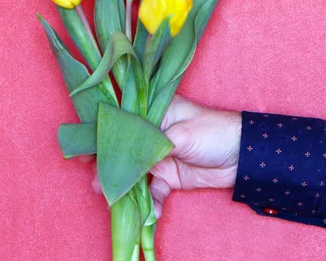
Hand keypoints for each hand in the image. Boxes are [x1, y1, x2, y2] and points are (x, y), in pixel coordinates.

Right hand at [89, 95, 241, 217]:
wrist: (243, 156)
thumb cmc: (213, 132)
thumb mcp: (181, 133)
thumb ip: (152, 145)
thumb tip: (126, 159)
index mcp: (154, 112)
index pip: (121, 120)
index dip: (101, 134)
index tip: (82, 148)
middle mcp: (153, 133)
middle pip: (122, 149)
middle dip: (108, 165)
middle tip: (96, 180)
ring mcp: (159, 156)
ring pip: (133, 172)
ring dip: (123, 186)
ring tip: (111, 198)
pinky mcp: (169, 177)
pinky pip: (152, 191)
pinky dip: (149, 203)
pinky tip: (150, 213)